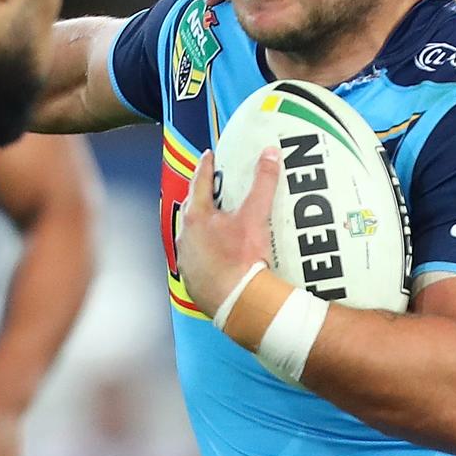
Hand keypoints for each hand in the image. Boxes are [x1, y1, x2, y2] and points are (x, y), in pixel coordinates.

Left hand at [177, 148, 279, 315]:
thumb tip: (269, 154)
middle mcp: (185, 237)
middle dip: (201, 197)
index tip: (208, 156)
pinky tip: (216, 255)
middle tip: (213, 189)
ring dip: (201, 227)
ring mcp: (187, 260)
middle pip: (192, 209)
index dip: (206, 167)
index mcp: (197, 217)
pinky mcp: (192, 281)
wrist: (237, 301)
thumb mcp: (256, 216)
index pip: (200, 183)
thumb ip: (263, 182)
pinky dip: (203, 253)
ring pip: (190, 236)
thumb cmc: (242, 258)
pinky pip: (195, 259)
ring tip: (216, 224)